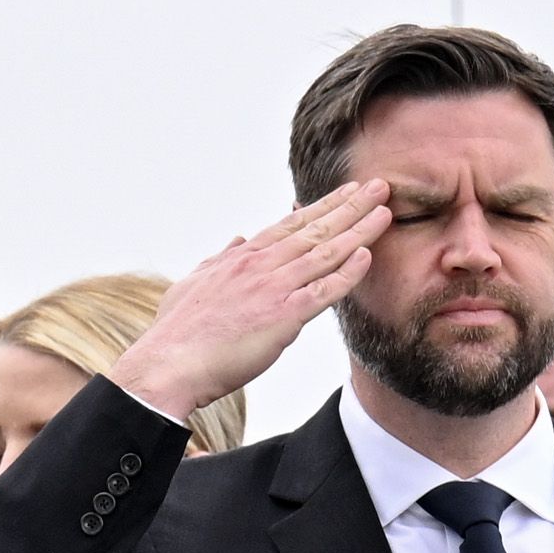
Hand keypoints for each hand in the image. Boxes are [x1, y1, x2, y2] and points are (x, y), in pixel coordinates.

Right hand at [110, 182, 388, 424]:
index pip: (290, 224)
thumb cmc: (176, 334)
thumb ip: (219, 260)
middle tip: (379, 187)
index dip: (321, 206)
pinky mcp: (283, 317)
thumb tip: (236, 240)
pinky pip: (324, 291)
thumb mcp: (193, 283)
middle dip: (350, 206)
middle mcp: (261, 265)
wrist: (168, 365)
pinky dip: (347, 273)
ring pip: (325, 252)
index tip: (345, 192)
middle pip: (315, 229)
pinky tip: (367, 257)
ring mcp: (274, 288)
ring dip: (359, 230)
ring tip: (385, 211)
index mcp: (241, 258)